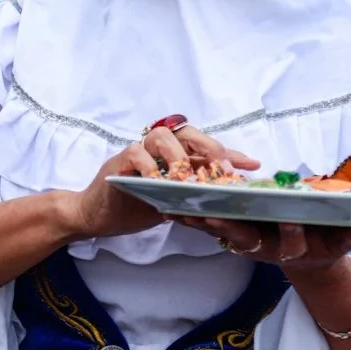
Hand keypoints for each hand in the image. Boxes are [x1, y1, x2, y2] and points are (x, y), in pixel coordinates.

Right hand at [70, 124, 259, 240]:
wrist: (98, 216)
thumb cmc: (136, 207)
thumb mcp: (173, 204)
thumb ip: (194, 196)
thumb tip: (228, 199)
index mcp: (175, 157)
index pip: (206, 149)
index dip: (230, 154)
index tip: (253, 165)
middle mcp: (159, 149)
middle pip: (188, 133)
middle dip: (209, 149)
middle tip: (223, 172)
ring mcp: (138, 152)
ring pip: (162, 136)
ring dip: (179, 156)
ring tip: (188, 178)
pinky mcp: (119, 161)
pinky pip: (136, 153)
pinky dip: (150, 166)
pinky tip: (159, 182)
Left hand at [170, 215, 350, 273]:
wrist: (308, 259)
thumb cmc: (325, 244)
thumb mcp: (342, 243)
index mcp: (290, 248)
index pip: (289, 243)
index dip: (288, 233)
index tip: (289, 219)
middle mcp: (263, 246)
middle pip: (244, 237)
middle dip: (229, 226)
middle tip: (213, 214)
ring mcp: (244, 240)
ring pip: (219, 230)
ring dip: (199, 220)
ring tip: (178, 207)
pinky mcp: (229, 232)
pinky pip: (205, 225)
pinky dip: (189, 217)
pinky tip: (168, 206)